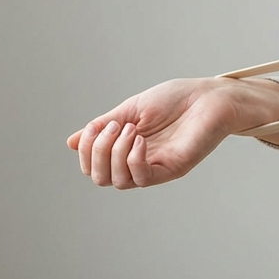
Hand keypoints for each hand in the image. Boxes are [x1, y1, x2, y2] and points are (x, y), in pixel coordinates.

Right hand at [66, 78, 238, 188]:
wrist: (209, 96)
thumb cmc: (175, 100)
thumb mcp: (130, 110)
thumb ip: (104, 127)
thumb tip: (70, 142)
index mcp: (125, 149)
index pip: (93, 167)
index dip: (85, 149)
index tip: (95, 126)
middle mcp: (137, 162)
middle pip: (101, 178)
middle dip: (95, 152)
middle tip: (114, 127)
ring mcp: (155, 168)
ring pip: (118, 181)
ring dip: (115, 152)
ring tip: (131, 128)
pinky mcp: (172, 169)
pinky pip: (143, 178)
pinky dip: (134, 159)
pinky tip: (140, 139)